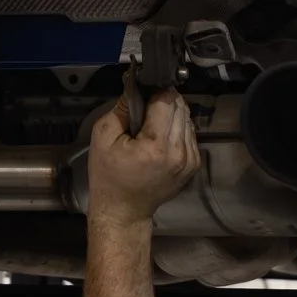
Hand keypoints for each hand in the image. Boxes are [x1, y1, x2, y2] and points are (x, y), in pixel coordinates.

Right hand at [87, 89, 199, 230]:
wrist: (124, 210)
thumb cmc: (109, 176)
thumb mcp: (103, 136)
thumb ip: (122, 107)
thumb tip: (137, 86)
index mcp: (156, 145)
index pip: (166, 100)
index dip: (154, 91)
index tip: (142, 92)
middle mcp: (179, 152)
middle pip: (180, 106)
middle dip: (163, 100)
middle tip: (144, 107)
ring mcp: (190, 159)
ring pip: (187, 117)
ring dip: (172, 113)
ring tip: (151, 123)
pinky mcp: (194, 164)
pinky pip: (190, 132)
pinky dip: (177, 128)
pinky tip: (160, 136)